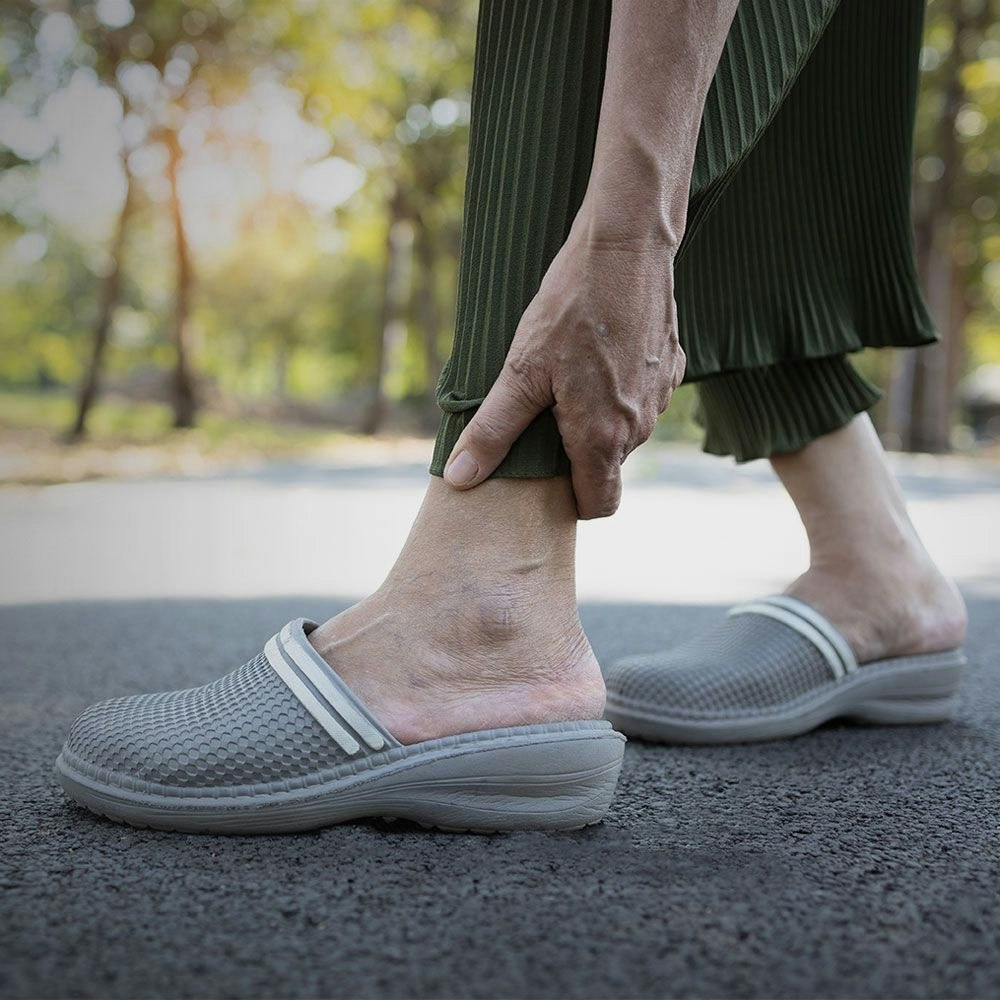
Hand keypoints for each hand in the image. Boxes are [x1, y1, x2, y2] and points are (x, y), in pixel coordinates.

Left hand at [443, 222, 684, 518]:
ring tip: (568, 379)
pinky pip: (642, 399)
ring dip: (599, 420)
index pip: (599, 505)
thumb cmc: (570, 307)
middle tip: (544, 417)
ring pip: (625, 432)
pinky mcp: (671, 368)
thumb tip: (459, 479)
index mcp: (602, 438)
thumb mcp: (520, 371)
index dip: (572, 503)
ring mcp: (660, 397)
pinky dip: (619, 390)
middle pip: (608, 467)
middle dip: (578, 455)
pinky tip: (598, 355)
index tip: (547, 481)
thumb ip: (493, 432)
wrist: (626, 247)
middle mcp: (639, 427)